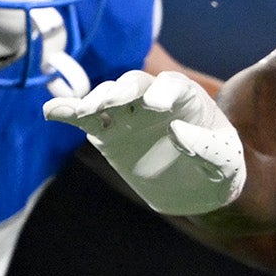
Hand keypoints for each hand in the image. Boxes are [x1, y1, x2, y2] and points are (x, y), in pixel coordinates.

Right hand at [46, 69, 246, 215]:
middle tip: (114, 101)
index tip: (157, 107)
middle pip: (136, 85)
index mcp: (187, 99)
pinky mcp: (108, 134)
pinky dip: (69, 113)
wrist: (198, 190)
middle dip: (124, 90)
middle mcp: (154, 100)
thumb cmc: (219, 170)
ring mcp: (128, 115)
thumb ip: (206, 148)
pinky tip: (52, 112)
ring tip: (84, 111)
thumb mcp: (224, 163)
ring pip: (109, 98)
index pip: (174, 85)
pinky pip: (86, 120)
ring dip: (96, 100)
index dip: (164, 91)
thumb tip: (176, 130)